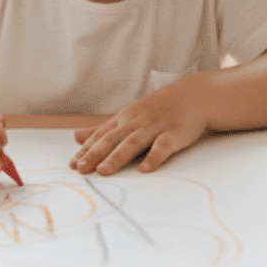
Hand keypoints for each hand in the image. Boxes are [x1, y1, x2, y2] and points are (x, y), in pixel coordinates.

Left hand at [71, 77, 210, 175]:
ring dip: (118, 156)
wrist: (193, 95)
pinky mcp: (174, 133)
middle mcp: (136, 123)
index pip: (101, 136)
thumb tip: (76, 137)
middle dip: (96, 154)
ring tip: (104, 170)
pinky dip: (154, 156)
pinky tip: (145, 168)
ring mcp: (155, 127)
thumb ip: (103, 129)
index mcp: (124, 120)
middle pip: (113, 139)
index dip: (87, 150)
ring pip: (133, 142)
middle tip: (81, 169)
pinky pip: (163, 146)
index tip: (73, 165)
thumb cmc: (158, 109)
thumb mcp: (128, 116)